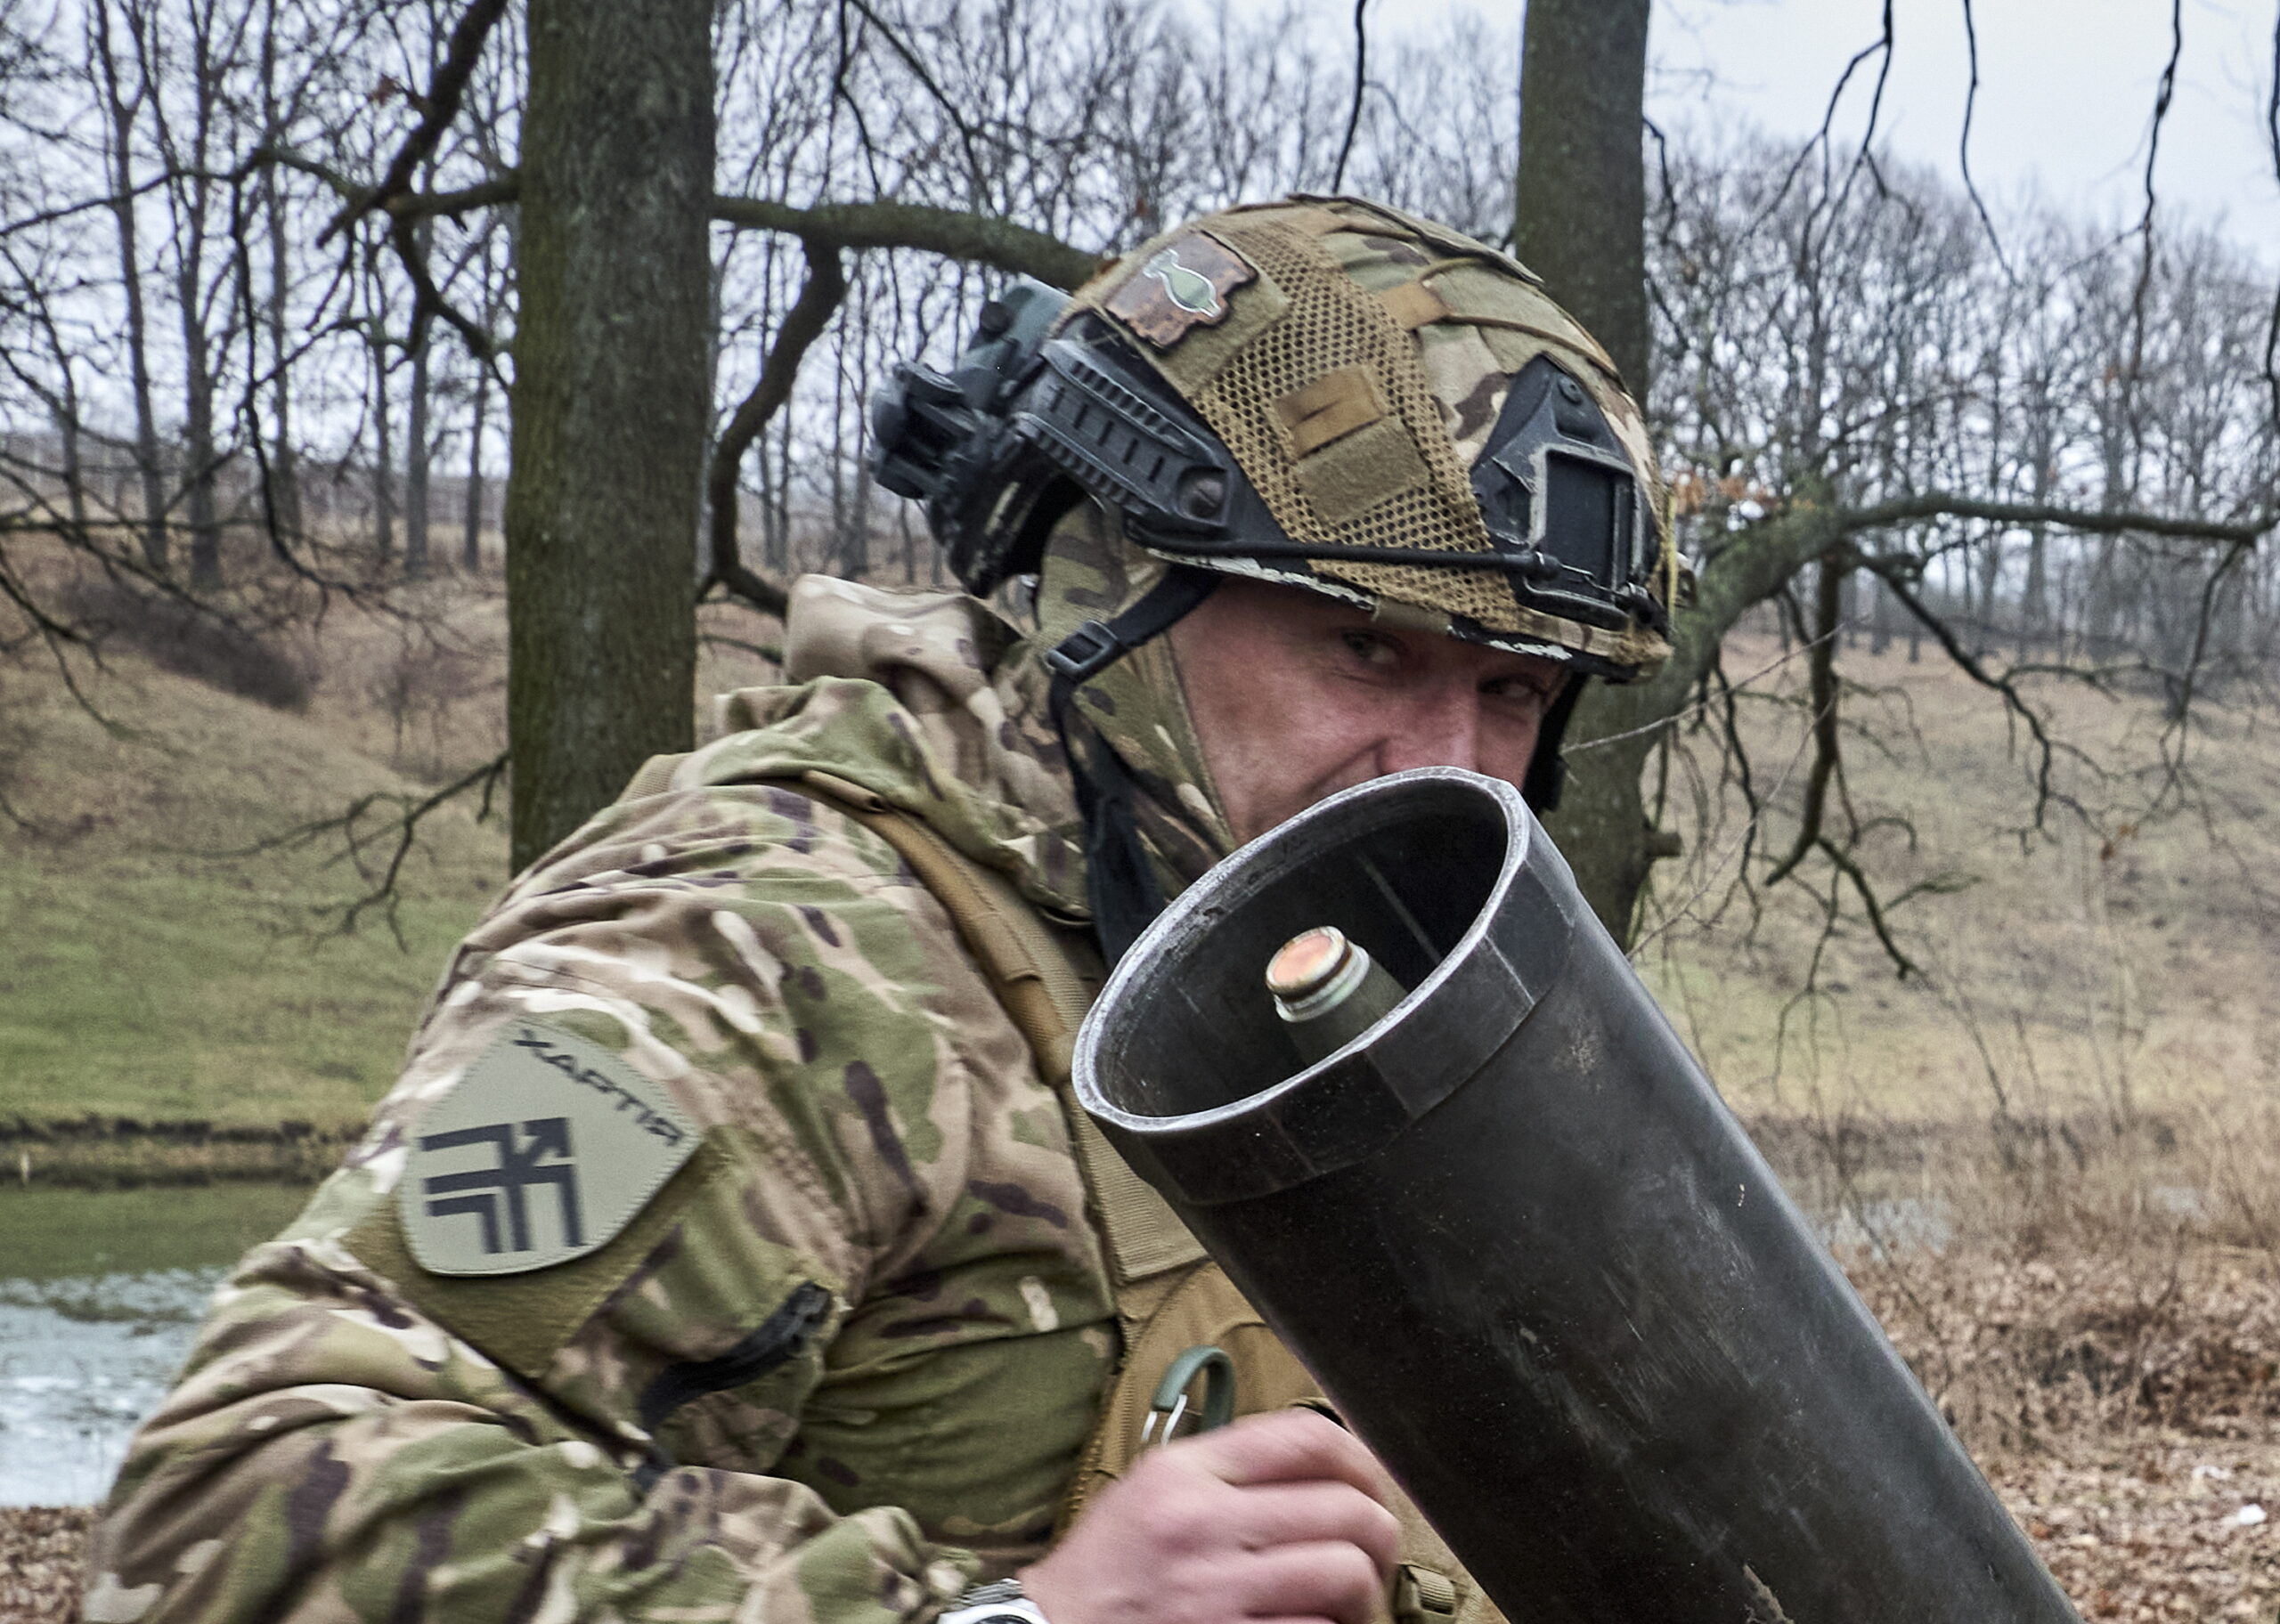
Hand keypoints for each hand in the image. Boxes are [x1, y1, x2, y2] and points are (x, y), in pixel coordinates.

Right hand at [1021, 1408, 1400, 1623]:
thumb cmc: (1111, 1564)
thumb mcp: (1154, 1485)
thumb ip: (1229, 1464)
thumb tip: (1324, 1459)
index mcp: (1185, 1473)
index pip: (1305, 1439)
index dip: (1361, 1458)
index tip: (1373, 1481)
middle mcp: (1202, 1526)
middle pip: (1343, 1508)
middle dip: (1379, 1530)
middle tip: (1375, 1547)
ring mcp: (1216, 1593)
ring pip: (1345, 1573)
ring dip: (1364, 1588)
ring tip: (1352, 1594)